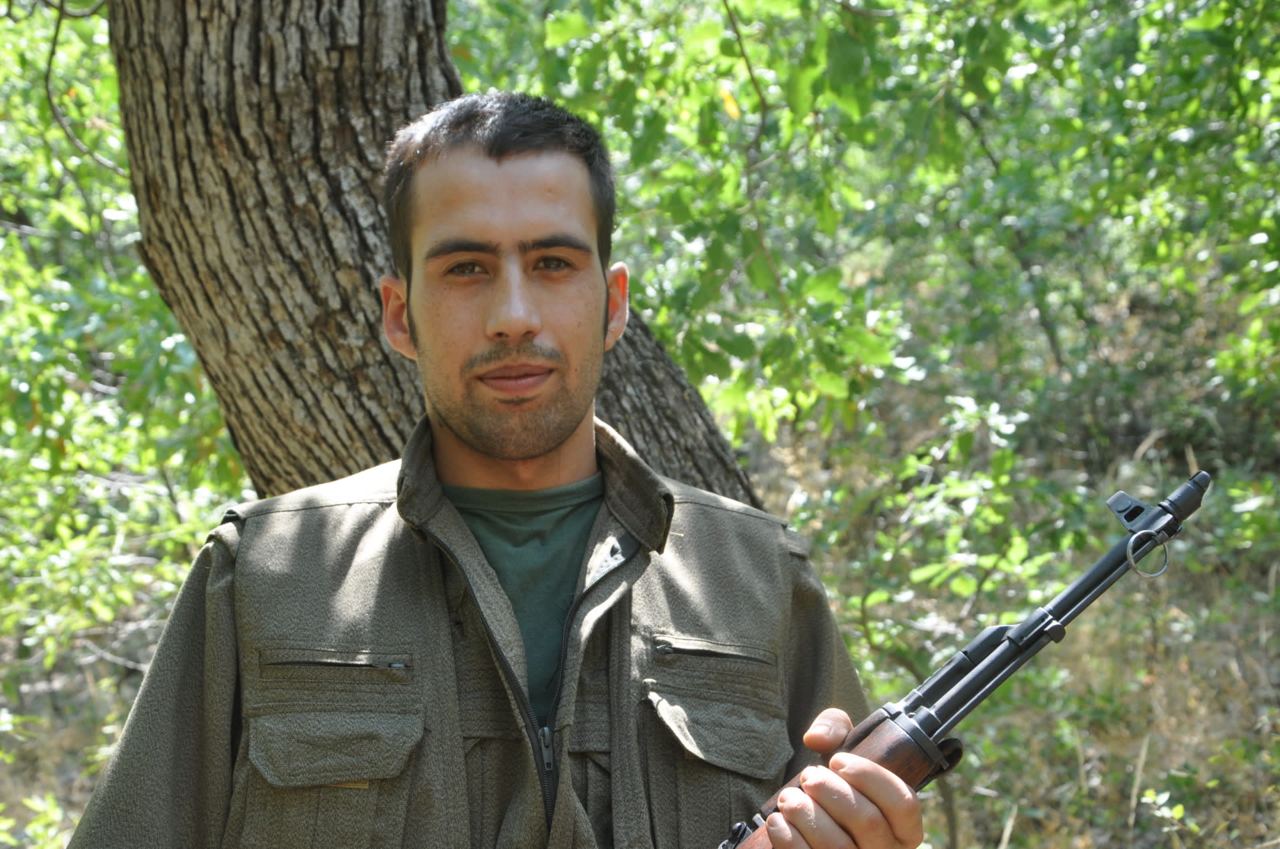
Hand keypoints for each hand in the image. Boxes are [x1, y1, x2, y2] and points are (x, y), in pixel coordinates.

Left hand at [765, 708, 922, 848]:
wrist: (814, 826)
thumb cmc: (836, 785)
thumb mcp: (843, 749)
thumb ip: (835, 727)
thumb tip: (816, 738)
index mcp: (904, 826)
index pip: (903, 803)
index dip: (869, 777)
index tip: (837, 760)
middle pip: (868, 822)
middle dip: (831, 792)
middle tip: (809, 777)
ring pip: (839, 846)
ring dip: (806, 815)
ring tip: (789, 798)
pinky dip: (789, 840)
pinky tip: (778, 820)